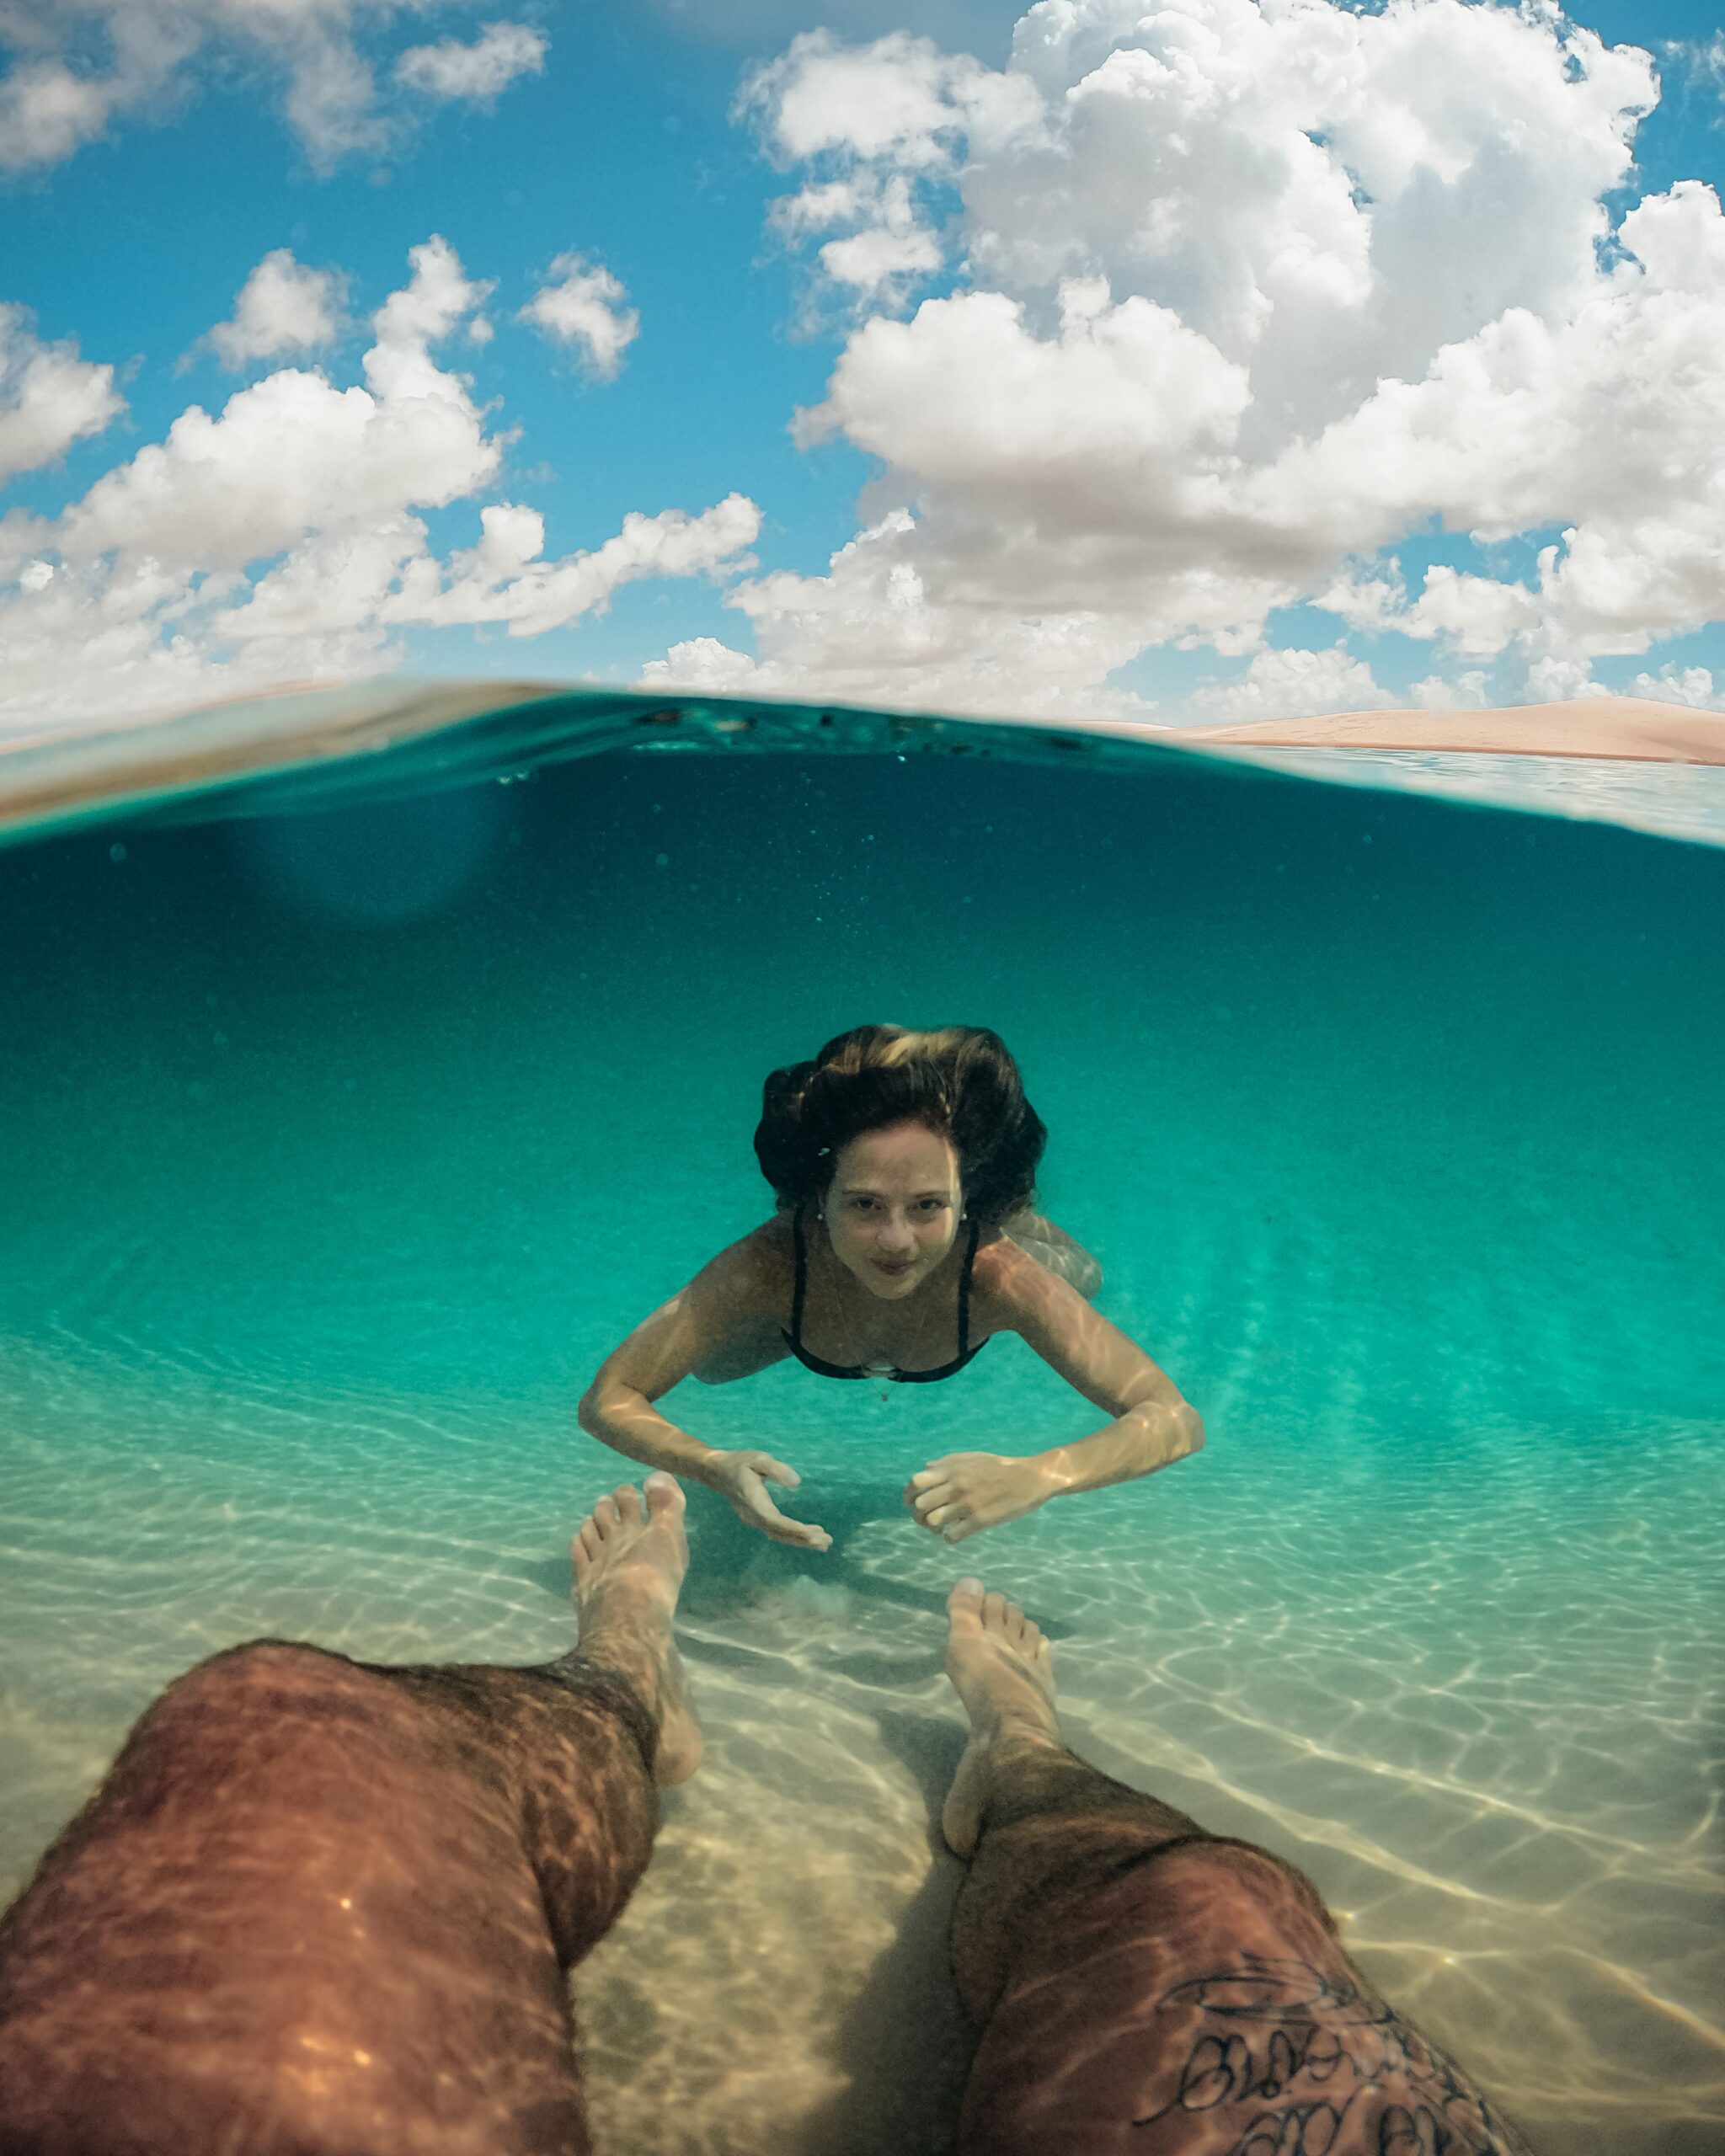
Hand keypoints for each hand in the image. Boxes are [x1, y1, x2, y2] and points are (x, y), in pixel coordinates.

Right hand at [708, 1449, 831, 1551]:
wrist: (717, 1471)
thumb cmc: (739, 1462)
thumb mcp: (758, 1458)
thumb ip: (776, 1469)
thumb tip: (797, 1482)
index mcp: (754, 1502)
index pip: (776, 1521)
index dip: (795, 1529)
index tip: (815, 1533)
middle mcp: (753, 1516)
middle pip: (780, 1533)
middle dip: (804, 1539)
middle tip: (827, 1541)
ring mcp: (753, 1520)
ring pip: (779, 1535)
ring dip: (800, 1540)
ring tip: (824, 1542)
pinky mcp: (757, 1519)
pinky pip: (776, 1531)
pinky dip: (793, 1535)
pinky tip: (808, 1535)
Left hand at [904, 1452, 1052, 1543]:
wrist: (1029, 1478)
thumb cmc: (1000, 1467)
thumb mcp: (971, 1458)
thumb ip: (946, 1463)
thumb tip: (925, 1469)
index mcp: (952, 1470)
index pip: (916, 1482)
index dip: (909, 1495)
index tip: (911, 1503)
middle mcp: (956, 1486)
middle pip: (920, 1505)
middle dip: (918, 1516)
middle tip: (926, 1520)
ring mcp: (967, 1504)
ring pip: (933, 1522)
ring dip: (932, 1529)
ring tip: (941, 1528)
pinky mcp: (980, 1520)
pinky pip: (952, 1536)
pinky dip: (949, 1538)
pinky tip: (956, 1533)